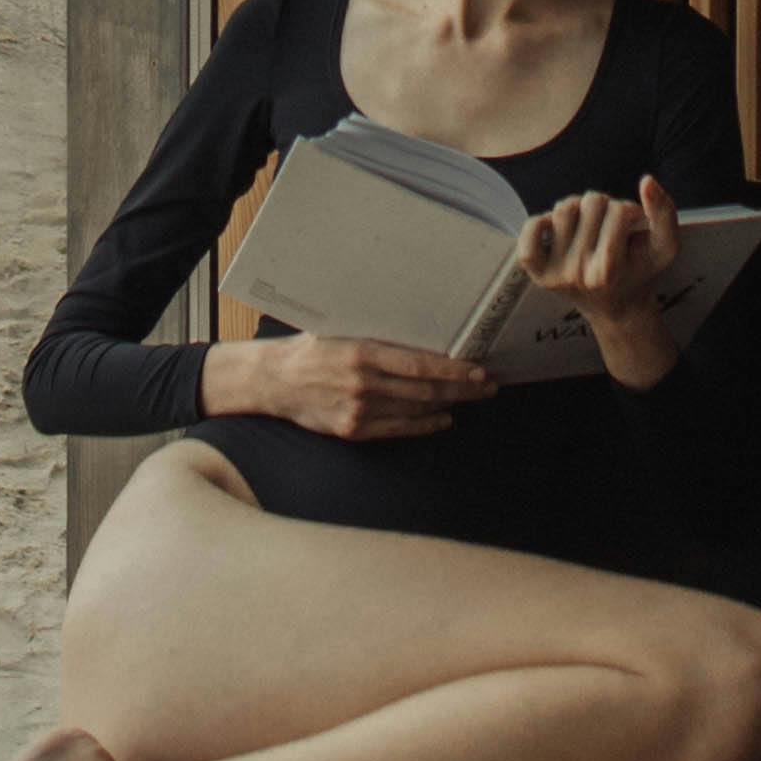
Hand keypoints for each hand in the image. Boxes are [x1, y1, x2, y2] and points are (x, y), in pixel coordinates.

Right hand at [206, 329, 496, 440]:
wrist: (273, 380)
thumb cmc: (311, 348)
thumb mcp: (344, 330)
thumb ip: (380, 336)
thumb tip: (423, 334)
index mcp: (362, 353)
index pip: (420, 365)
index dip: (454, 371)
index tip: (479, 370)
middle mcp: (363, 384)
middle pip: (425, 391)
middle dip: (462, 390)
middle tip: (488, 387)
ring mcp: (358, 410)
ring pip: (415, 410)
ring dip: (449, 406)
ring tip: (472, 399)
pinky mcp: (353, 430)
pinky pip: (398, 429)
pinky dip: (425, 425)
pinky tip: (443, 419)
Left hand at [513, 175, 683, 389]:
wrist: (618, 308)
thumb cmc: (642, 272)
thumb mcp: (666, 246)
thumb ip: (664, 212)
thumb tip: (646, 181)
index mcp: (607, 270)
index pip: (618, 210)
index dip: (630, 210)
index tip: (635, 224)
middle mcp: (576, 273)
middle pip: (590, 204)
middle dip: (607, 206)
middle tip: (612, 225)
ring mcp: (553, 273)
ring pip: (563, 209)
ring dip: (580, 208)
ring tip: (591, 224)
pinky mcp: (537, 272)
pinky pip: (528, 233)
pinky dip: (540, 223)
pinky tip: (558, 228)